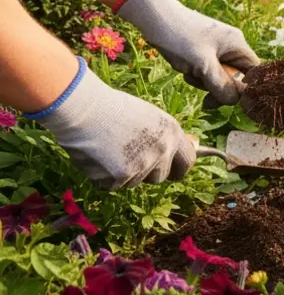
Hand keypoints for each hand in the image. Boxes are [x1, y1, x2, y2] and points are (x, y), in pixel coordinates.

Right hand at [32, 58, 196, 189]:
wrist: (85, 109)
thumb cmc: (111, 109)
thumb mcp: (148, 118)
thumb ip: (160, 137)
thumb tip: (167, 154)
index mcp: (172, 133)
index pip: (187, 162)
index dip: (176, 169)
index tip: (170, 173)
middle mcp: (162, 150)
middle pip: (159, 177)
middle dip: (145, 174)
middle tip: (127, 160)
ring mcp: (143, 165)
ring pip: (133, 182)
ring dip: (121, 173)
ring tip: (108, 150)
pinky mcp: (121, 177)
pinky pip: (112, 185)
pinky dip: (103, 176)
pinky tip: (97, 157)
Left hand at [116, 0, 259, 106]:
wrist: (154, 16)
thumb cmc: (179, 37)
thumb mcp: (202, 65)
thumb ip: (221, 85)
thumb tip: (235, 101)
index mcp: (237, 44)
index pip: (254, 73)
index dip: (246, 89)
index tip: (229, 99)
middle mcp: (231, 46)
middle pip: (236, 77)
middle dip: (219, 87)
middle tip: (203, 92)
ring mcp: (217, 48)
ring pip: (220, 76)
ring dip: (205, 81)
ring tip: (189, 72)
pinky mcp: (204, 51)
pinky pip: (208, 71)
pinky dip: (197, 75)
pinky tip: (185, 68)